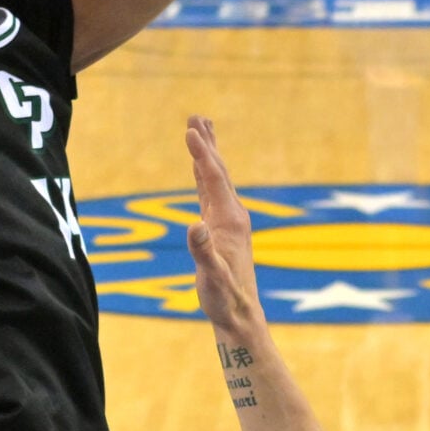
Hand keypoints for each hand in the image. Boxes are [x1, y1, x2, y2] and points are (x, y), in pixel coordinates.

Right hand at [184, 117, 261, 333]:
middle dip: (207, 143)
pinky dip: (203, 175)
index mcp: (229, 220)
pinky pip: (211, 193)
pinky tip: (198, 168)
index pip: (212, 179)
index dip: (201, 153)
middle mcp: (232, 214)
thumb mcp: (213, 276)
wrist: (240, 314)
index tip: (189, 130)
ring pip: (215, 179)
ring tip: (200, 130)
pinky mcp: (221, 228)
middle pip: (217, 170)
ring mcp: (228, 220)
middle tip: (196, 116)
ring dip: (207, 154)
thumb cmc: (225, 297)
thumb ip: (203, 251)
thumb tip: (194, 226)